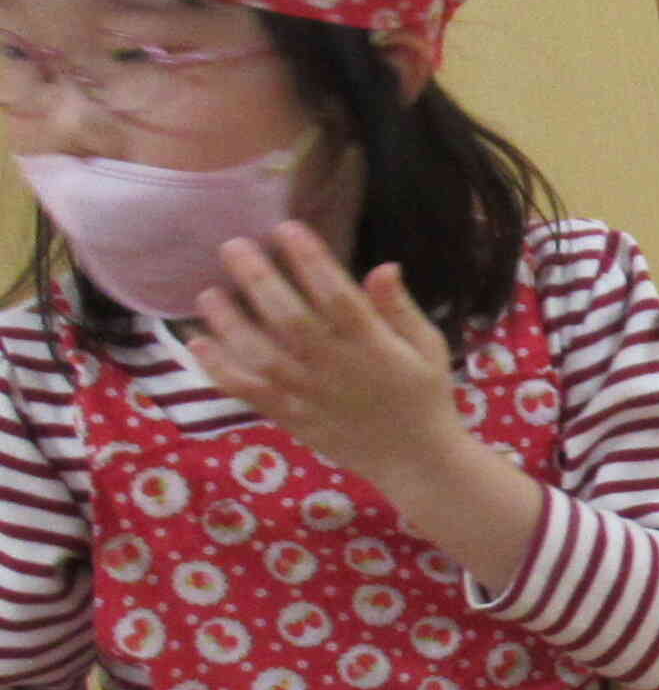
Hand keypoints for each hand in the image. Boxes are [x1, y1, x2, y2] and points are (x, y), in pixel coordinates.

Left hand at [186, 222, 463, 491]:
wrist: (416, 460)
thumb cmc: (425, 395)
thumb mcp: (428, 347)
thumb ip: (400, 309)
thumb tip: (383, 266)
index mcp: (374, 345)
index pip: (338, 296)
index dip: (311, 261)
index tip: (286, 228)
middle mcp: (337, 366)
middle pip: (290, 318)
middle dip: (259, 279)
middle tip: (232, 246)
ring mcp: (310, 394)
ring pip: (262, 354)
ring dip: (230, 322)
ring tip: (209, 293)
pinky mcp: (292, 416)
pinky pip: (250, 392)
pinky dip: (221, 369)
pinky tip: (199, 344)